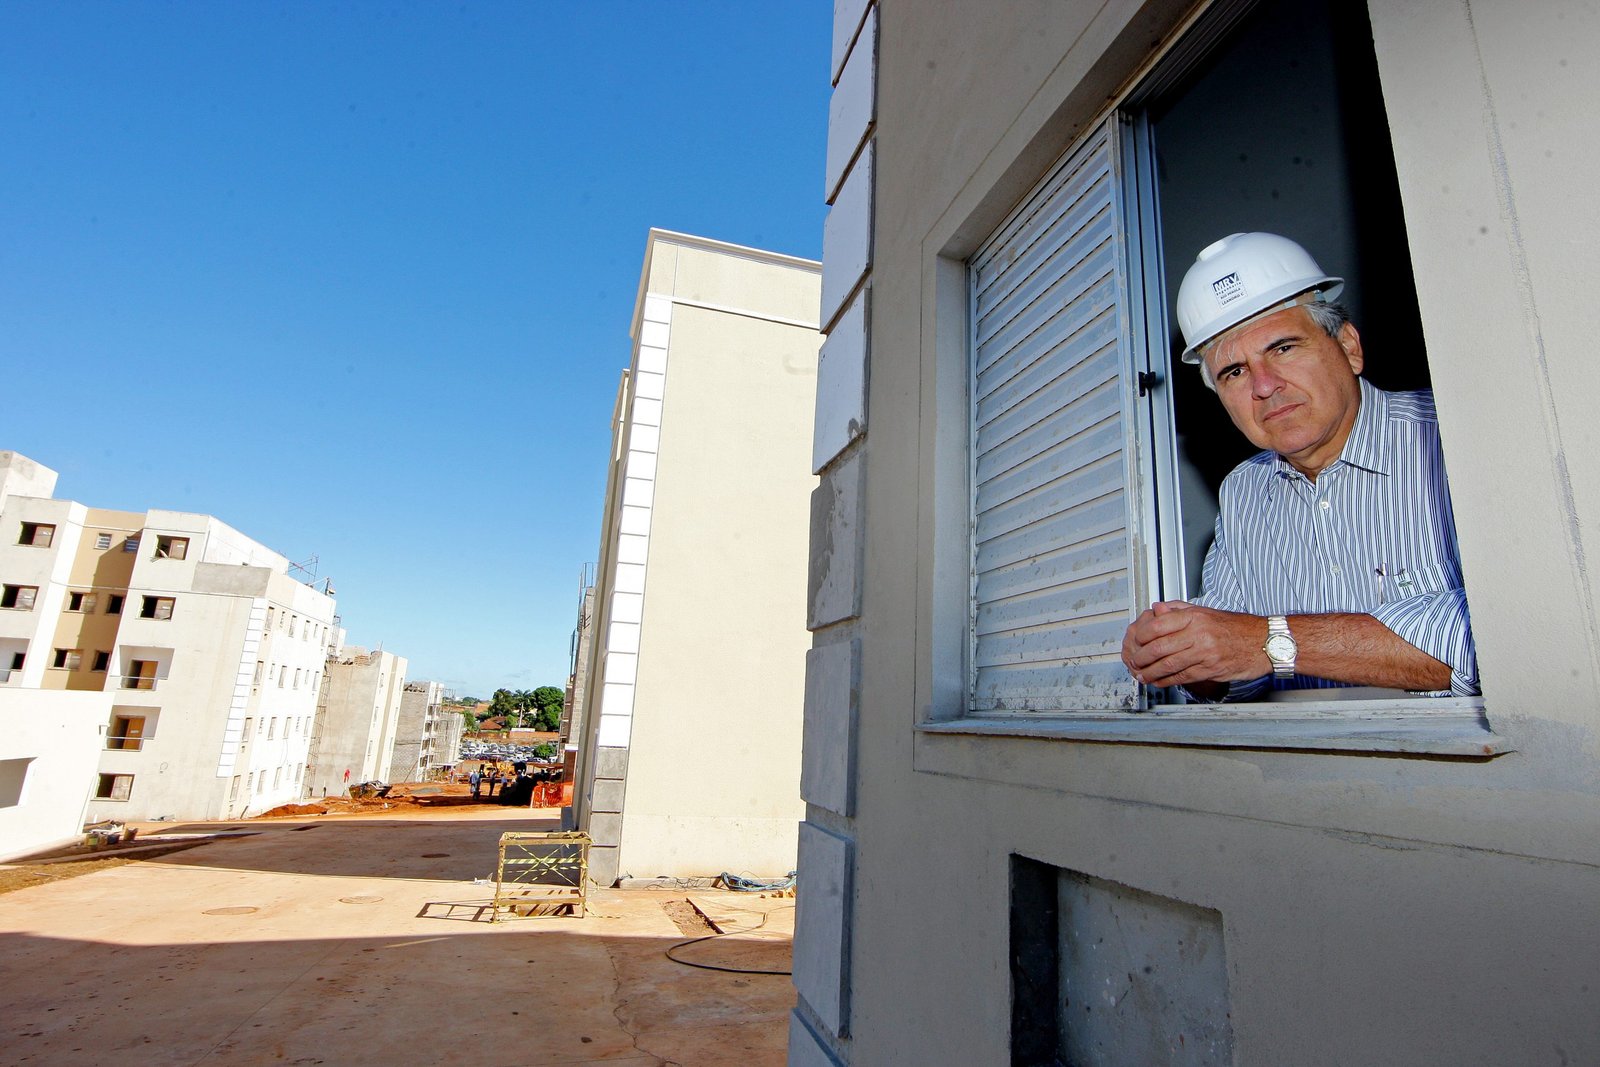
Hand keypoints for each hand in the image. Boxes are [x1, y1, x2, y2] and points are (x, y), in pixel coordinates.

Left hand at [1121, 601, 1269, 687]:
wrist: (1264, 641)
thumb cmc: (1236, 627)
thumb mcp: (1207, 611)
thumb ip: (1180, 610)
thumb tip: (1156, 609)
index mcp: (1195, 616)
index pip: (1157, 625)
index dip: (1142, 636)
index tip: (1136, 641)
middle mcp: (1198, 633)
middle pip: (1159, 647)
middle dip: (1142, 657)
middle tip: (1135, 661)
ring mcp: (1204, 652)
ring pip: (1168, 665)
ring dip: (1150, 672)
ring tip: (1142, 674)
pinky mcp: (1210, 669)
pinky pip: (1182, 676)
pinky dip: (1166, 680)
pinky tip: (1159, 681)